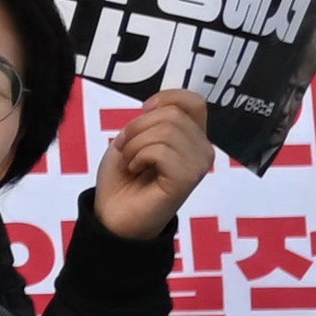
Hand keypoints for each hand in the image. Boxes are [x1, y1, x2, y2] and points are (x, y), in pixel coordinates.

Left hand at [96, 91, 222, 240]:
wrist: (112, 217)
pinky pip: (161, 151)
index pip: (194, 101)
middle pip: (173, 114)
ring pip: (166, 131)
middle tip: (126, 150)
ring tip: (131, 163)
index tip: (142, 111)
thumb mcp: (133, 139)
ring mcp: (199, 164)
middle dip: (137, 128)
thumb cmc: (122, 179)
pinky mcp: (188, 178)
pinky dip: (138, 157)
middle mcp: (203, 148)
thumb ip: (151, 119)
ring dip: (135, 145)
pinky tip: (136, 171)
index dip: (166, 98)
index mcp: (193, 136)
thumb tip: (155, 107)